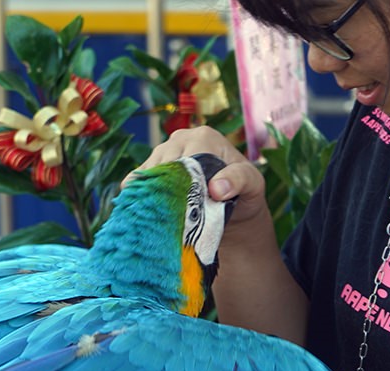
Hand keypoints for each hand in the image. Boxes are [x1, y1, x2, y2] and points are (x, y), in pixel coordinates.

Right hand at [129, 127, 270, 229]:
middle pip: (164, 165)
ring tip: (155, 214)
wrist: (234, 206)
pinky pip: (137, 179)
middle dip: (166, 190)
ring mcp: (164, 151)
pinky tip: (139, 209)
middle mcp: (181, 139)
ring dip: (150, 193)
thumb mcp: (252, 184)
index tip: (185, 206)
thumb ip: (238, 180)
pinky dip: (137, 194)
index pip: (185, 158)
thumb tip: (216, 188)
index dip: (183, 183)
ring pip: (148, 172)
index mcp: (204, 137)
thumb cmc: (245, 192)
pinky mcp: (152, 167)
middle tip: (170, 215)